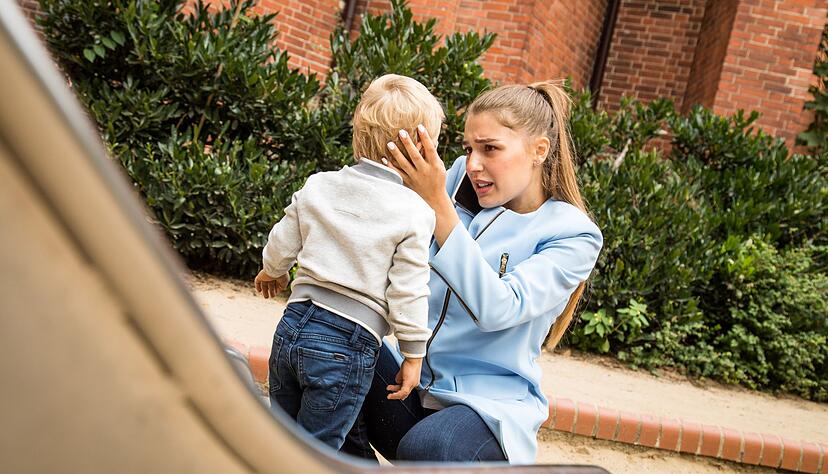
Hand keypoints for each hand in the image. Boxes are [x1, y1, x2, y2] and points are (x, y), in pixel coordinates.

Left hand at [254, 270, 288, 298]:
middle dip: (271, 291)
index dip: (276, 290)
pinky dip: (258, 286)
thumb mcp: (284, 283)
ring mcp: (265, 276)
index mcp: (278, 277)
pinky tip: (259, 291)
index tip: (276, 294)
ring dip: (265, 291)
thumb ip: (282, 287)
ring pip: (264, 285)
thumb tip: (278, 291)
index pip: (276, 284)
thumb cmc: (282, 275)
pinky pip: (257, 282)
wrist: (276, 269)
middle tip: (271, 296)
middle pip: (270, 285)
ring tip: (266, 297)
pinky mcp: (260, 276)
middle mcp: (271, 277)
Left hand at [385, 125, 458, 245]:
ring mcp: (415, 177)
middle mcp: (424, 171)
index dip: (425, 138)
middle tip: (401, 132)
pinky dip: (390, 167)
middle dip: (408, 144)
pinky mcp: (408, 182)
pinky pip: (397, 174)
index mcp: (434, 165)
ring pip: (404, 164)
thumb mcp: (440, 167)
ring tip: (389, 143)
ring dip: (396, 154)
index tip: (420, 126)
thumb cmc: (438, 179)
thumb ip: (433, 154)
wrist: (434, 199)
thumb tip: (429, 139)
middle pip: (415, 155)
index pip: (430, 149)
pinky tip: (384, 159)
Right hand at [386, 357, 422, 400]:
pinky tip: (392, 394)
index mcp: (413, 381)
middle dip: (396, 395)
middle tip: (390, 396)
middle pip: (405, 393)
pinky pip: (402, 392)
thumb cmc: (410, 362)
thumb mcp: (403, 371)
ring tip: (389, 394)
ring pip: (403, 393)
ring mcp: (412, 384)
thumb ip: (400, 377)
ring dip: (395, 395)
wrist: (413, 358)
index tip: (394, 393)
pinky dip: (396, 394)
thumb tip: (397, 381)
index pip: (407, 390)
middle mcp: (414, 384)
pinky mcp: (409, 383)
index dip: (400, 393)